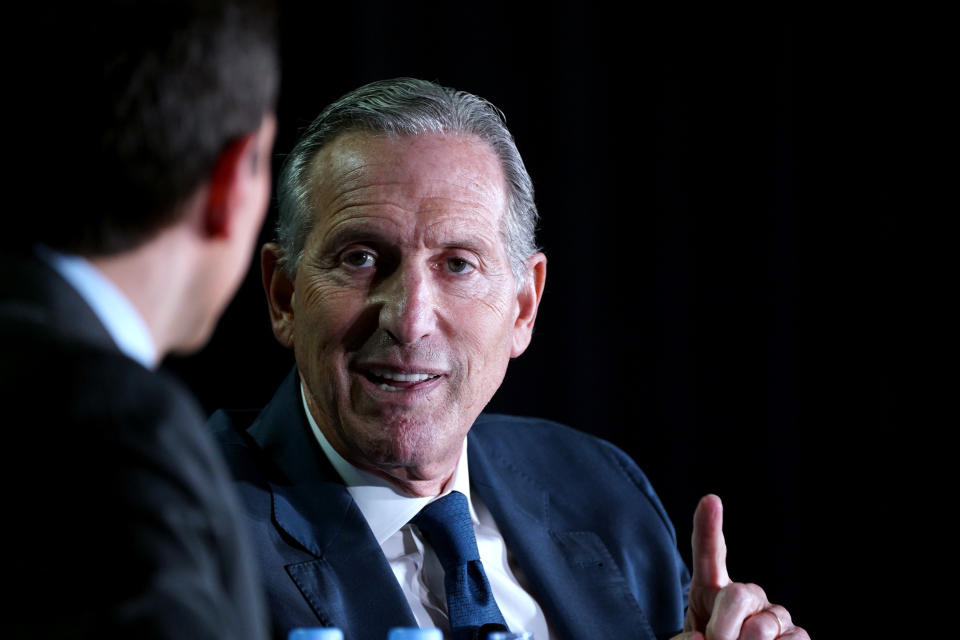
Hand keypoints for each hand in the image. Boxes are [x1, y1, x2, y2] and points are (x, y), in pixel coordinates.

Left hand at [671, 495, 809, 639]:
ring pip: (762, 628)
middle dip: (723, 629)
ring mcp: (775, 615)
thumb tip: (705, 639)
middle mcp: (748, 595)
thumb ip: (689, 639)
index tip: (711, 500)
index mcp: (712, 590)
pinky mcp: (798, 636)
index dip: (708, 526)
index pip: (709, 554)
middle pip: (738, 596)